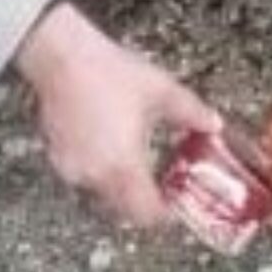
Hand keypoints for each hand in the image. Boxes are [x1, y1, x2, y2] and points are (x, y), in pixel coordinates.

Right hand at [15, 2, 222, 225]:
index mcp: (124, 166)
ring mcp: (73, 168)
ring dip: (121, 187)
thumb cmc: (107, 73)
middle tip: (163, 185)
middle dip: (144, 202)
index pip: (147, 214)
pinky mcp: (58, 156)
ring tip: (139, 163)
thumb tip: (214, 124)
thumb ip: (192, 113)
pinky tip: (112, 149)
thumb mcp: (162, 91)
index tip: (177, 205)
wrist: (61, 56)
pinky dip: (101, 172)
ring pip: (102, 194)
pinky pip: (84, 177)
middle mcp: (95, 175)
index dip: (165, 215)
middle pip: (124, 209)